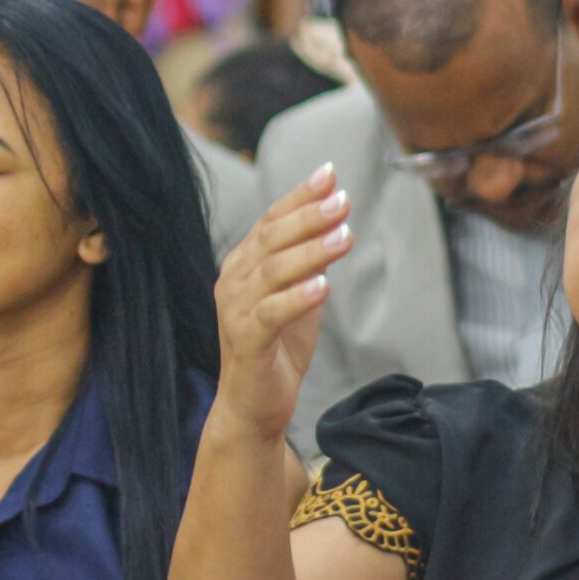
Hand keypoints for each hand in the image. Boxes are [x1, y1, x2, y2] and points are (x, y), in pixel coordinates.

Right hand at [210, 164, 352, 443]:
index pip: (271, 220)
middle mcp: (233, 281)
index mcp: (243, 264)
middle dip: (309, 216)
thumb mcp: (296, 294)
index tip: (330, 174)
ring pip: (272, 272)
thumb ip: (308, 260)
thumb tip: (335, 221)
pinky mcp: (245, 342)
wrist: (252, 405)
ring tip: (345, 236)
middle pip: (271, 239)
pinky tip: (323, 286)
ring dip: (310, 251)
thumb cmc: (275, 347)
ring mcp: (235, 311)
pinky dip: (297, 298)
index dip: (300, 196)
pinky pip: (270, 314)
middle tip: (344, 200)